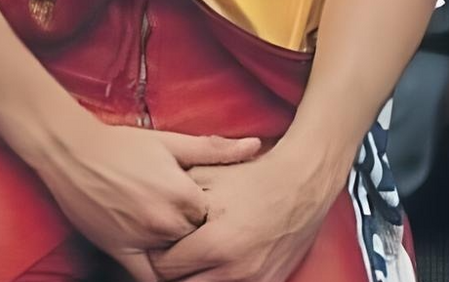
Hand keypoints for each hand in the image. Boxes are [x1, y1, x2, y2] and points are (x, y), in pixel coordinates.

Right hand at [30, 114, 261, 281]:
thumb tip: (255, 146)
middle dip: (198, 234)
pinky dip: (164, 277)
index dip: (212, 213)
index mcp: (183, 192)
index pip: (213, 216)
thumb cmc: (122, 144)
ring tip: (179, 243)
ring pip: (178, 260)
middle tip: (195, 227)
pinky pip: (150, 279)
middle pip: (198, 239)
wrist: (73, 150)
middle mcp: (167, 220)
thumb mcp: (168, 142)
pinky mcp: (122, 252)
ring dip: (180, 253)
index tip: (213, 209)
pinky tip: (170, 272)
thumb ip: (213, 148)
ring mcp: (144, 239)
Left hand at [144, 149, 329, 280]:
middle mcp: (234, 271)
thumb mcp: (206, 179)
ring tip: (190, 258)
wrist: (299, 185)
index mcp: (215, 245)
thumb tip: (149, 216)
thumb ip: (175, 201)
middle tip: (170, 253)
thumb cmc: (250, 178)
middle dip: (172, 272)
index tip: (154, 242)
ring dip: (194, 277)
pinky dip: (218, 279)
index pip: (165, 268)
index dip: (155, 254)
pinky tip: (213, 264)